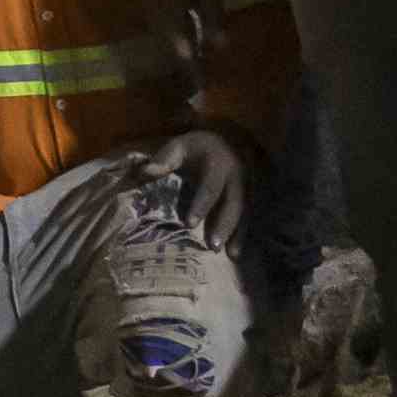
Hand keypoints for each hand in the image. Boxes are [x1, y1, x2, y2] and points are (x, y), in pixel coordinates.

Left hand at [156, 126, 250, 247]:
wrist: (226, 141)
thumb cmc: (196, 149)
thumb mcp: (180, 148)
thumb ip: (165, 160)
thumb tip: (146, 171)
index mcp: (219, 163)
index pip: (210, 187)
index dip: (201, 205)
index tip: (189, 224)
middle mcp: (237, 176)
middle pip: (232, 203)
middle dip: (223, 225)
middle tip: (212, 246)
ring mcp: (246, 188)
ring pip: (243, 213)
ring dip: (236, 234)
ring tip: (229, 255)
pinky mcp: (249, 198)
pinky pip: (248, 218)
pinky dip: (242, 236)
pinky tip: (235, 255)